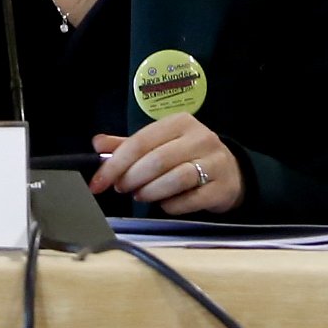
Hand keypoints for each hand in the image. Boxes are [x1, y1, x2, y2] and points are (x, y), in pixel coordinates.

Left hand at [92, 115, 241, 214]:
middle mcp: (199, 138)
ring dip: (150, 191)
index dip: (115, 163)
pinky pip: (190, 199)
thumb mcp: (159, 144)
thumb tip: (97, 144)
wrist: (230, 172)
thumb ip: (128, 145)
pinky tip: (165, 204)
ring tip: (140, 195)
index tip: (99, 182)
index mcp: (179, 122)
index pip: (140, 141)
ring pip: (175, 179)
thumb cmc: (187, 156)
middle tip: (121, 188)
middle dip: (132, 178)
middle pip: (157, 160)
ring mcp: (214, 162)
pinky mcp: (222, 187)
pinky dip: (172, 205)